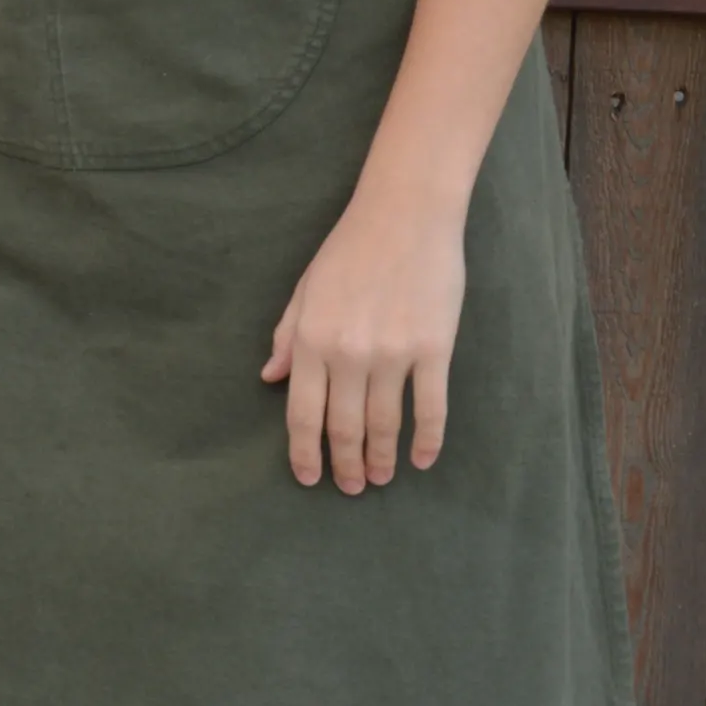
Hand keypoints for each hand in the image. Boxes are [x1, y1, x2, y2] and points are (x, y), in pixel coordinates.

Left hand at [262, 194, 466, 492]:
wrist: (404, 218)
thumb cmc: (348, 251)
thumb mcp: (304, 291)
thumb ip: (288, 337)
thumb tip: (271, 378)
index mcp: (311, 339)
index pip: (303, 412)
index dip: (304, 452)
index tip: (309, 478)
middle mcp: (349, 353)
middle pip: (344, 426)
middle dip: (345, 464)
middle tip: (351, 487)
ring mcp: (394, 354)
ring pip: (386, 424)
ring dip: (383, 458)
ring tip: (382, 478)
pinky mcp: (434, 350)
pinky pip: (431, 407)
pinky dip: (427, 440)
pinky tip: (423, 459)